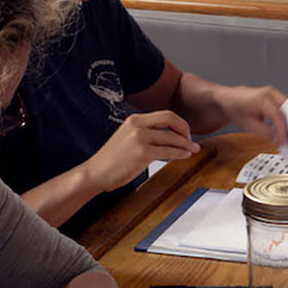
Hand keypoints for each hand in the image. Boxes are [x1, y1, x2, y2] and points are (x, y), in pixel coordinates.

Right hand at [83, 111, 200, 192]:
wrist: (95, 173)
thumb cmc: (111, 160)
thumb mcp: (127, 138)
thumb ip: (145, 133)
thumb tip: (167, 136)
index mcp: (134, 119)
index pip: (165, 114)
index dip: (179, 123)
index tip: (185, 133)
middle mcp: (137, 125)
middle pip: (171, 119)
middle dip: (185, 129)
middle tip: (191, 140)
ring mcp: (140, 138)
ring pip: (172, 137)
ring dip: (186, 144)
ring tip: (193, 149)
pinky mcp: (142, 153)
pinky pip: (169, 151)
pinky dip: (180, 153)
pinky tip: (185, 155)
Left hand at [217, 85, 287, 145]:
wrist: (230, 99)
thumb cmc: (236, 109)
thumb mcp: (248, 125)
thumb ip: (265, 133)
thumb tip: (278, 139)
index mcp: (261, 99)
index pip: (278, 115)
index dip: (282, 130)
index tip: (283, 141)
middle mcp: (269, 93)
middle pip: (286, 111)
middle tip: (286, 139)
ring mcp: (272, 92)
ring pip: (287, 108)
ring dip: (286, 121)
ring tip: (281, 133)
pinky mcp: (274, 95)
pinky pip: (283, 106)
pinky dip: (283, 116)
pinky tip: (277, 126)